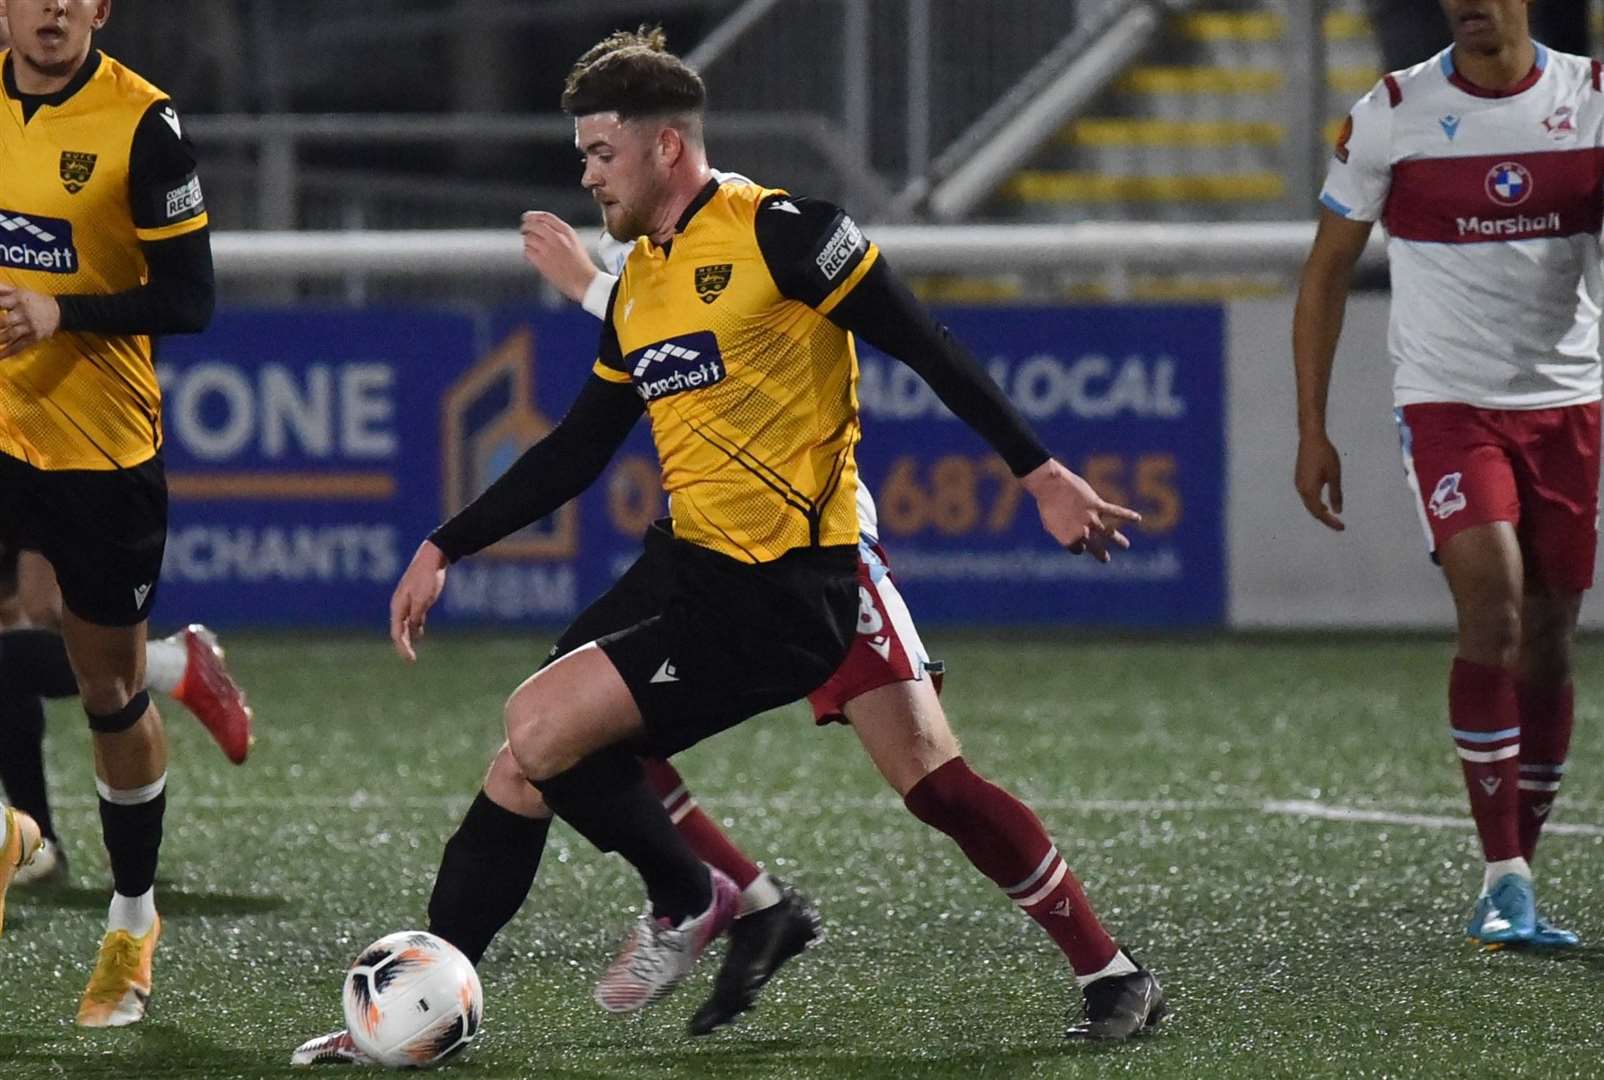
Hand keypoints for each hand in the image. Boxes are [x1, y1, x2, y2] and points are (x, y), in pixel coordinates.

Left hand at [0, 284, 61, 358]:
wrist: (59, 311)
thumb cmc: (35, 300)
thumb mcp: (19, 291)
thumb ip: (2, 289)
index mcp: (18, 300)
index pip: (0, 303)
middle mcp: (24, 313)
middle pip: (4, 321)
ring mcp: (30, 326)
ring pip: (11, 335)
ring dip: (0, 340)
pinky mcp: (34, 337)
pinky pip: (20, 346)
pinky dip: (9, 352)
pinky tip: (1, 356)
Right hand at [390, 540, 448, 661]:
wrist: (432, 557)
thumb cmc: (427, 577)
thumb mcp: (423, 599)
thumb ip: (417, 616)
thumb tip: (413, 631)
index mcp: (398, 605)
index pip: (397, 632)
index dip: (403, 648)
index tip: (410, 660)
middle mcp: (399, 605)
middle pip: (398, 630)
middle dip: (403, 646)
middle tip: (410, 661)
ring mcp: (406, 601)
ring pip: (404, 624)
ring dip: (407, 638)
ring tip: (411, 653)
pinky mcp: (415, 597)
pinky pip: (411, 617)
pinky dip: (413, 628)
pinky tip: (418, 635)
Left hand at [521, 211, 597, 303]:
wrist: (585, 281)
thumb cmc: (580, 264)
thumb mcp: (574, 242)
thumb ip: (560, 232)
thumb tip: (540, 227)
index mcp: (567, 231)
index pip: (545, 217)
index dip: (533, 215)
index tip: (527, 218)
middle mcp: (557, 238)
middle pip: (533, 225)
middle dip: (525, 227)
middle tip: (523, 231)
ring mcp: (548, 249)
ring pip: (528, 238)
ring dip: (527, 242)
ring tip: (532, 247)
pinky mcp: (542, 261)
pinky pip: (527, 251)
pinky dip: (527, 253)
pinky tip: (531, 257)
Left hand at [1019, 459, 1140, 562]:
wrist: (1050, 486)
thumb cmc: (1046, 502)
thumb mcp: (1049, 521)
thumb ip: (1059, 529)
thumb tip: (1065, 532)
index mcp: (1069, 539)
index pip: (1078, 549)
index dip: (1079, 546)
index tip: (1079, 543)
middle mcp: (1082, 532)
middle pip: (1095, 547)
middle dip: (1101, 554)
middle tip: (1105, 559)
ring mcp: (1091, 519)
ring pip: (1109, 533)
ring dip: (1119, 540)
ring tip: (1126, 546)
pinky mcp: (1097, 506)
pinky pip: (1116, 512)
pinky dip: (1128, 515)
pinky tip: (1138, 518)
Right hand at [1294, 432, 1344, 530]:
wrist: (1311, 438)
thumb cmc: (1325, 456)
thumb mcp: (1334, 476)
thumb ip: (1336, 494)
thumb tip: (1337, 511)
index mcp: (1310, 491)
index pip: (1320, 513)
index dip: (1331, 522)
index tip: (1342, 527)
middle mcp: (1301, 490)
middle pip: (1313, 511)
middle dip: (1325, 519)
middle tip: (1339, 525)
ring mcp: (1299, 484)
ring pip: (1309, 504)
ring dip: (1320, 511)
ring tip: (1332, 516)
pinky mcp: (1299, 479)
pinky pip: (1307, 497)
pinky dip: (1316, 503)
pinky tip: (1323, 502)